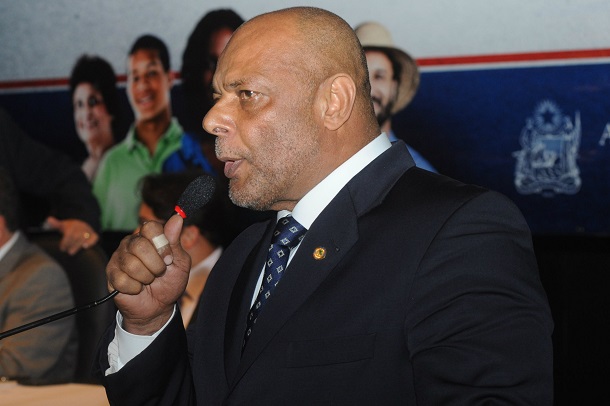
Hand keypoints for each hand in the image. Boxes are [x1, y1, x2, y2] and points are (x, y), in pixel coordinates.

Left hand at [45, 216, 98, 254]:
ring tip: (71, 252)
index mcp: (74, 225)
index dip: (65, 241)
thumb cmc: (71, 227)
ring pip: (84, 238)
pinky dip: (91, 242)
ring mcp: (88, 231)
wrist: (83, 223)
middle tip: (66, 251)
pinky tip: (85, 247)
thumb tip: (48, 219)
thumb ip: (56, 223)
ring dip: (77, 245)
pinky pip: (94, 237)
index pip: (69, 233)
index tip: (61, 248)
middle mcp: (82, 227)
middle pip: (76, 236)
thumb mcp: (63, 225)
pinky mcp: (94, 235)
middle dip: (71, 244)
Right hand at [106, 214, 190, 334]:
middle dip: (155, 265)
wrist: (158, 306)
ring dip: (146, 278)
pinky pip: (122, 280)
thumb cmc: (170, 282)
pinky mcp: (111, 274)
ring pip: (131, 265)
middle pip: (140, 246)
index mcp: (149, 236)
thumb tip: (177, 218)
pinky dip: (135, 288)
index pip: (151, 227)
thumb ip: (175, 241)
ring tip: (148, 281)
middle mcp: (132, 243)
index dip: (162, 244)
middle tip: (159, 273)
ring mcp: (119, 257)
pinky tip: (137, 288)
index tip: (168, 258)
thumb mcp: (180, 262)